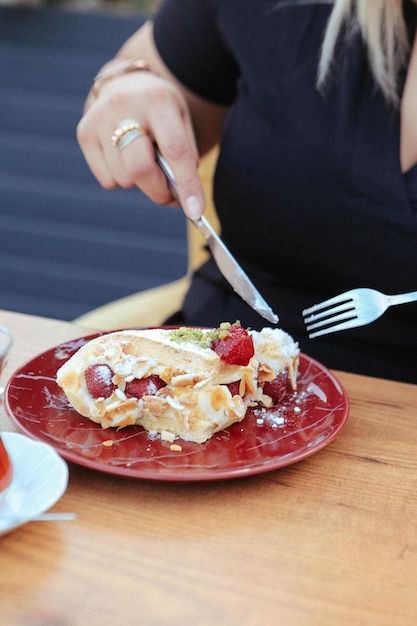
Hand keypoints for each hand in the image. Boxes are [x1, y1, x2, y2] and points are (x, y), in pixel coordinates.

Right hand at [77, 70, 204, 218]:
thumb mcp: (182, 121)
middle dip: (158, 191)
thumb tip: (183, 202)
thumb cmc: (162, 111)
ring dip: (139, 181)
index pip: (175, 150)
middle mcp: (124, 106)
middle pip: (140, 169)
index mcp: (158, 101)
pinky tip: (124, 157)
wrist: (128, 84)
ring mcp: (99, 119)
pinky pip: (107, 180)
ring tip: (143, 159)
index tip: (196, 212)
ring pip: (124, 180)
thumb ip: (185, 158)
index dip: (187, 185)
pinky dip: (120, 178)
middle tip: (169, 194)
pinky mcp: (84, 133)